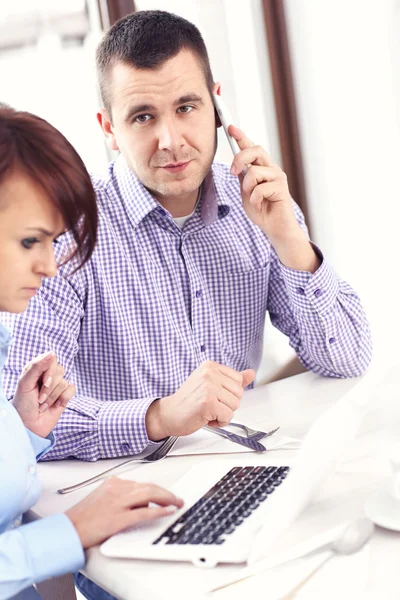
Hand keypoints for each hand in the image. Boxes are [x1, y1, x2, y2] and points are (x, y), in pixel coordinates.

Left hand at [12, 351, 75, 437]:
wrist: (28, 426)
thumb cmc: (23, 405)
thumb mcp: (25, 384)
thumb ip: (37, 367)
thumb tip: (52, 353)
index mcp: (37, 369)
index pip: (51, 359)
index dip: (49, 371)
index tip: (42, 382)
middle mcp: (47, 376)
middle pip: (59, 370)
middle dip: (49, 387)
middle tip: (39, 398)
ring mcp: (57, 386)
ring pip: (64, 382)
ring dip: (52, 397)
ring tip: (43, 405)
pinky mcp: (64, 396)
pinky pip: (72, 389)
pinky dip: (63, 398)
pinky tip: (55, 405)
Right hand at [66, 477, 183, 548]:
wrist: (68, 529)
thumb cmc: (83, 517)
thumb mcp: (102, 497)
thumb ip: (120, 494)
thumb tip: (140, 499)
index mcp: (113, 482)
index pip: (142, 483)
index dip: (157, 489)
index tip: (166, 493)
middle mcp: (117, 489)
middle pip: (149, 486)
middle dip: (166, 492)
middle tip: (177, 498)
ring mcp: (118, 503)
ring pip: (150, 495)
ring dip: (167, 498)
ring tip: (177, 503)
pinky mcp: (119, 518)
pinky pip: (144, 512)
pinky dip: (159, 510)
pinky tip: (168, 511)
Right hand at [145, 361, 255, 439]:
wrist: (168, 414)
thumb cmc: (188, 401)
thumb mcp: (210, 385)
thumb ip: (232, 379)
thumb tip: (251, 373)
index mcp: (210, 366)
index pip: (238, 381)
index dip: (228, 394)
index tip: (212, 395)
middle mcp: (209, 373)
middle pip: (239, 393)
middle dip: (227, 404)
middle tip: (209, 404)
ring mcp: (208, 387)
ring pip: (235, 405)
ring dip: (223, 414)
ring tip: (207, 410)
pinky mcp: (208, 403)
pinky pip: (227, 416)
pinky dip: (219, 422)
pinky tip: (205, 417)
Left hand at [229, 125, 319, 271]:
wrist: (275, 227)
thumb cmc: (261, 209)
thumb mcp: (246, 191)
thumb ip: (243, 177)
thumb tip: (236, 164)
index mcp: (261, 168)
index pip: (251, 148)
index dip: (241, 136)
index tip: (231, 127)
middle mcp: (271, 168)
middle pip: (255, 150)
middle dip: (240, 158)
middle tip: (233, 172)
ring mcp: (277, 176)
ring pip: (254, 171)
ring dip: (247, 187)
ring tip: (253, 198)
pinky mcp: (281, 187)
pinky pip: (259, 188)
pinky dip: (254, 199)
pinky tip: (260, 204)